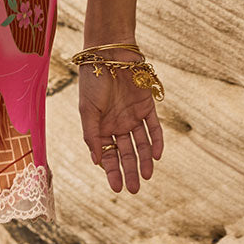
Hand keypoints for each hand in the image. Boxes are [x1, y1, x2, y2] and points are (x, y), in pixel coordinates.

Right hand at [78, 47, 163, 192]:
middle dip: (129, 171)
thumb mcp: (87, 110)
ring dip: (144, 160)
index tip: (116, 188)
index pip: (108, 153)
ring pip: (141, 144)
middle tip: (134, 189)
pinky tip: (156, 156)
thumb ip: (91, 135)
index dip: (112, 171)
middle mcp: (118, 123)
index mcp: (101, 126)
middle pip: (126, 152)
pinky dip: (156, 142)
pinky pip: (154, 128)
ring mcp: (133, 115)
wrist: (108, 53)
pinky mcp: (147, 106)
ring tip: (146, 176)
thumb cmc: (92, 80)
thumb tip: (96, 161)